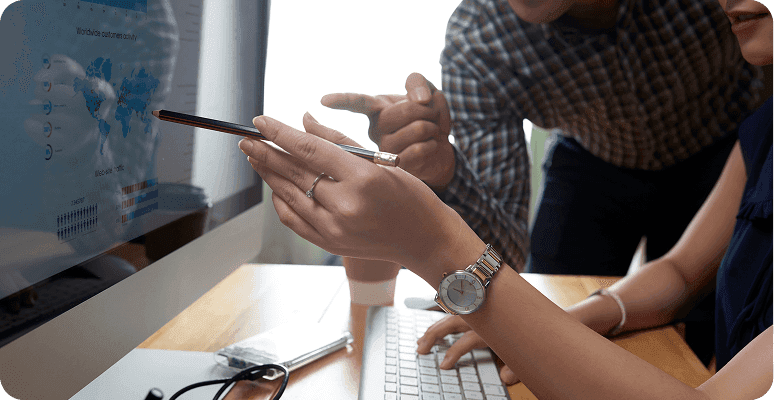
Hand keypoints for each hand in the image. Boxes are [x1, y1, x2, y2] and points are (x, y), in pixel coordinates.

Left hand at [238, 112, 483, 282]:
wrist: (423, 239)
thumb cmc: (408, 195)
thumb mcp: (380, 161)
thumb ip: (338, 141)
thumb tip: (303, 121)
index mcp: (362, 179)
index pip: (310, 150)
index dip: (281, 134)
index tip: (260, 122)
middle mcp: (345, 206)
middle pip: (294, 172)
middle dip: (266, 153)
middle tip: (246, 139)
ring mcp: (334, 228)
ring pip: (288, 195)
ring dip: (268, 175)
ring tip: (254, 157)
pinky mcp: (329, 243)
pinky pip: (293, 219)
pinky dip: (281, 200)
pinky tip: (274, 185)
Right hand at [321, 73, 454, 189]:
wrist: (440, 150)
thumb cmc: (429, 117)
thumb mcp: (426, 92)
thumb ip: (419, 83)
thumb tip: (419, 98)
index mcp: (377, 109)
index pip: (358, 102)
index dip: (341, 101)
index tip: (323, 101)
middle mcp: (375, 129)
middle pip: (403, 111)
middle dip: (426, 108)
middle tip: (431, 114)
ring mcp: (384, 150)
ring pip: (416, 129)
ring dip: (432, 126)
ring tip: (431, 131)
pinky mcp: (397, 168)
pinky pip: (420, 149)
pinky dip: (433, 143)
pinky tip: (431, 146)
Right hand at [416, 315, 520, 384]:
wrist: (536, 309)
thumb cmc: (530, 330)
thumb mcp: (524, 352)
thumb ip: (515, 367)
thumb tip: (506, 378)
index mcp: (491, 327)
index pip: (466, 341)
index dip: (453, 353)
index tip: (443, 365)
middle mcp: (481, 317)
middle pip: (451, 323)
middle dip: (433, 335)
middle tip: (421, 350)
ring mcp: (478, 311)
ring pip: (450, 316)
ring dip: (434, 328)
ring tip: (421, 341)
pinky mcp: (478, 310)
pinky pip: (456, 312)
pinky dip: (443, 321)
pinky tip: (435, 329)